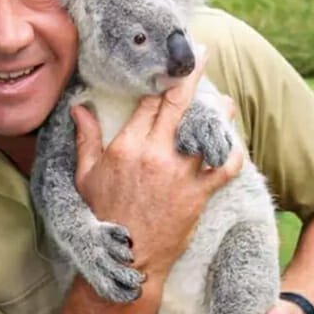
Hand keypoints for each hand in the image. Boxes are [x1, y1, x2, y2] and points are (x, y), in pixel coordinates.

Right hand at [71, 56, 243, 283]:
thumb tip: (79, 107)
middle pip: (178, 104)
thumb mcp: (86, 176)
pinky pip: (225, 167)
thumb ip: (86, 138)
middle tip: (204, 54)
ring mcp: (180, 173)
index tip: (171, 62)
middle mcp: (155, 154)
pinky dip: (233, 154)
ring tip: (226, 102)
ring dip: (219, 113)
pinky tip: (234, 145)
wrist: (129, 259)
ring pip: (206, 131)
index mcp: (127, 146)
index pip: (150, 102)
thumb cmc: (105, 217)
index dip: (161, 79)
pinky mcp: (199, 193)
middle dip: (192, 75)